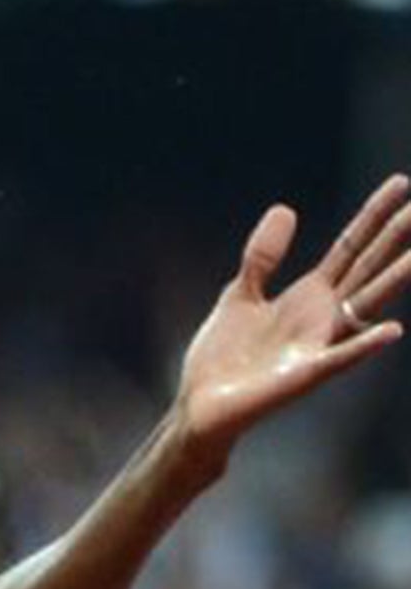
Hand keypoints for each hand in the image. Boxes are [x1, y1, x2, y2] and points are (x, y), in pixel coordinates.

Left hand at [177, 177, 410, 458]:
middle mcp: (322, 318)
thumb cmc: (222, 357)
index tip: (401, 183)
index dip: (373, 217)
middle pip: (368, 270)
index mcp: (308, 297)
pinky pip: (341, 358)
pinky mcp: (305, 375)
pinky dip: (365, 345)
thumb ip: (264, 257)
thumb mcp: (240, 294)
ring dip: (394, 282)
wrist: (199, 406)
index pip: (351, 248)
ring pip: (365, 307)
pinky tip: (392, 331)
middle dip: (395, 240)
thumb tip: (287, 209)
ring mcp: (318, 345)